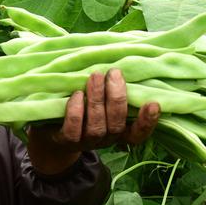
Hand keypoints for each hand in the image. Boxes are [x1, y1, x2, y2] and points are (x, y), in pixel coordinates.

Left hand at [27, 69, 159, 174]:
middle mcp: (105, 139)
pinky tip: (76, 94)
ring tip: (95, 76)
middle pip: (117, 124)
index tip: (153, 103)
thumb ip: (112, 90)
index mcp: (118, 132)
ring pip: (97, 126)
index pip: (138, 134)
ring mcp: (86, 142)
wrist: (52, 134)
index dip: (148, 122)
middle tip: (114, 73)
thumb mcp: (101, 102)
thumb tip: (121, 62)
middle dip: (117, 98)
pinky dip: (76, 111)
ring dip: (97, 99)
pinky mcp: (65, 141)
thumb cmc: (83, 110)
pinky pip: (73, 129)